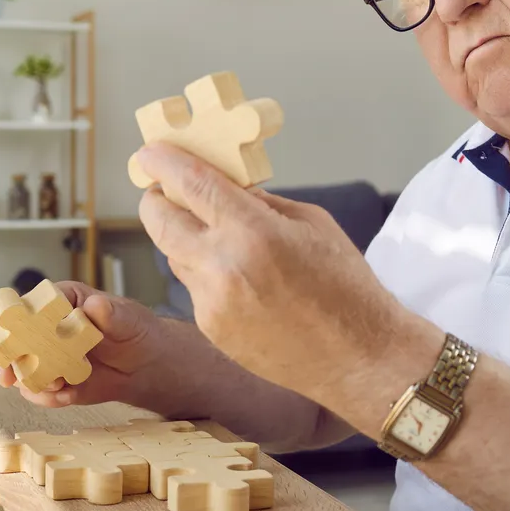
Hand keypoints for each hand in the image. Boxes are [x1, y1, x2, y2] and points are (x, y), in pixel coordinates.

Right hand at [0, 280, 178, 409]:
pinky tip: (69, 395)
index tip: (11, 334)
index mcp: (60, 301)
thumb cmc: (135, 329)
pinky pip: (39, 393)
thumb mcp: (128, 318)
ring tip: (55, 386)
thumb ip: (110, 314)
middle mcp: (44, 328)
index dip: (14, 319)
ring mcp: (45, 357)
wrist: (145, 363)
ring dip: (29, 381)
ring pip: (18, 370)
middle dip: (2, 358)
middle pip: (9, 340)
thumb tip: (95, 306)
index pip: (29, 305)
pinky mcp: (52, 382)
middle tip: (7, 376)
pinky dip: (49, 398)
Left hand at [134, 143, 409, 409]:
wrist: (358, 357)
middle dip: (157, 199)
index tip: (151, 153)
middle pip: (159, 220)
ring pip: (173, 254)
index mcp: (253, 232)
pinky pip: (194, 287)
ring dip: (184, 237)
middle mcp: (222, 266)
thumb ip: (263, 203)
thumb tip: (226, 188)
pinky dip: (206, 273)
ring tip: (218, 236)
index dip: (164, 162)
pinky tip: (241, 279)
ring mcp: (212, 303)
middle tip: (167, 190)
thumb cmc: (347, 286)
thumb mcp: (313, 223)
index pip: (191, 184)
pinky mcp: (211, 329)